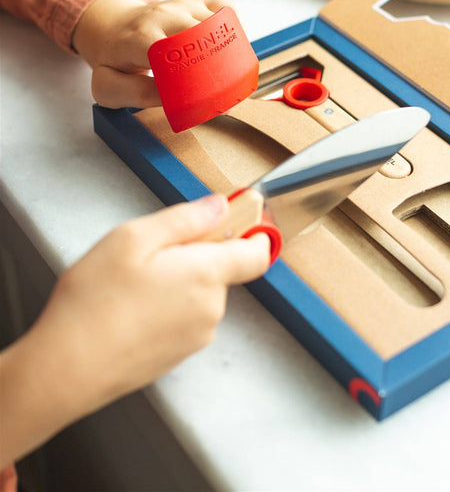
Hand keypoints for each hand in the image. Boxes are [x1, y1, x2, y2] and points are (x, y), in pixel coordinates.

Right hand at [0, 195, 269, 464]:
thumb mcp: (133, 238)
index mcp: (206, 275)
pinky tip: (128, 309)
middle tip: (147, 254)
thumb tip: (220, 206)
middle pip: (219, 270)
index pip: (256, 254)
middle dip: (192, 255)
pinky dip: (163, 307)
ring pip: (197, 293)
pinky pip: (181, 318)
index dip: (252, 232)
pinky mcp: (177, 355)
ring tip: (129, 285)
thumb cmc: (94, 301)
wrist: (66, 370)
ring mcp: (195, 336)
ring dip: (174, 282)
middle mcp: (210, 309)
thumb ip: (185, 219)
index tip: (238, 220)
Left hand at [72, 0, 232, 107]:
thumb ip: (135, 93)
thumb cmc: (113, 61)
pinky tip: (230, 43)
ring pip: (217, 23)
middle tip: (224, 91)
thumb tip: (170, 95)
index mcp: (140, 38)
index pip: (174, 54)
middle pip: (202, 37)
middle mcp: (162, 16)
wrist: (112, 26)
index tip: (201, 96)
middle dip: (217, 64)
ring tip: (230, 73)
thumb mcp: (108, 86)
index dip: (192, 75)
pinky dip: (234, 24)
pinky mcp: (195, 1)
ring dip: (228, 48)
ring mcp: (180, 5)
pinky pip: (225, 7)